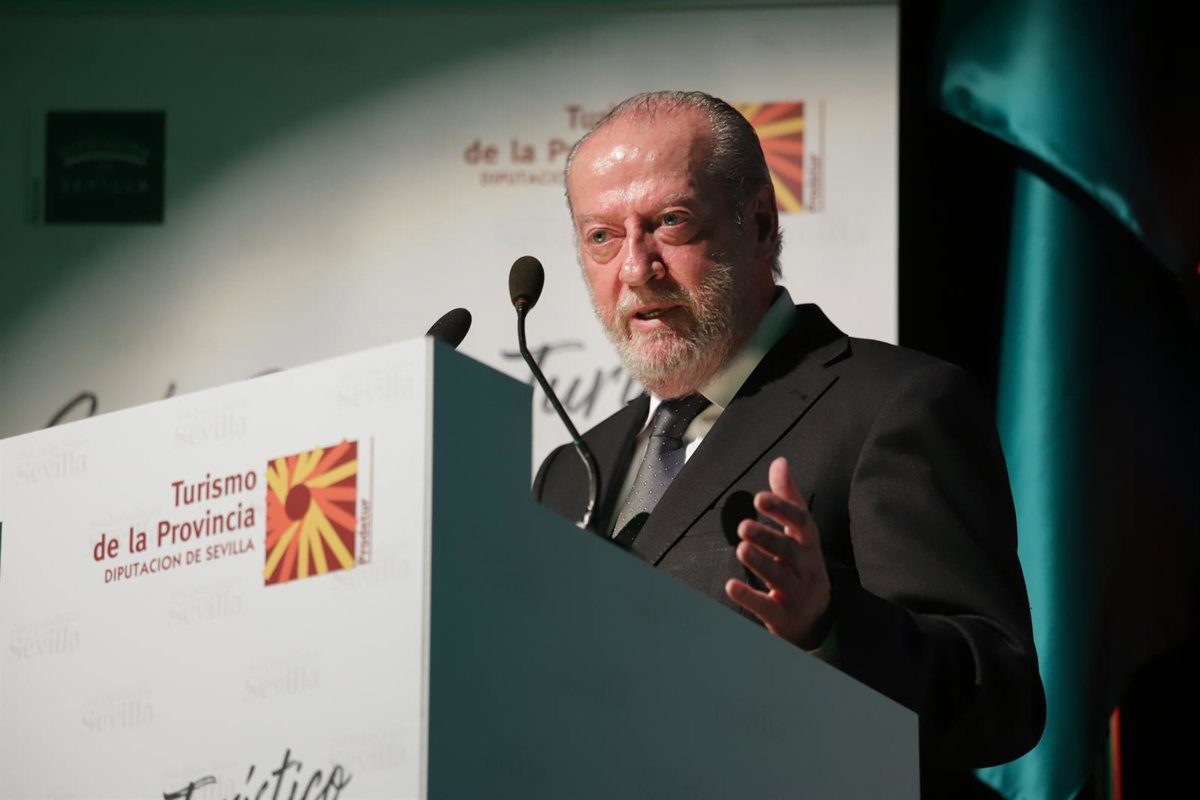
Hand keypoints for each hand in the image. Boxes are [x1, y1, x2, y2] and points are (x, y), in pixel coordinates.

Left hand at [724, 456, 832, 649]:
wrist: (818, 620)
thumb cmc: (802, 566)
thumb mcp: (800, 534)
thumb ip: (788, 498)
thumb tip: (780, 462)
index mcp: (809, 545)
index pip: (802, 524)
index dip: (782, 510)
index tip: (760, 498)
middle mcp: (806, 568)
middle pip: (790, 551)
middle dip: (769, 537)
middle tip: (743, 526)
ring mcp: (797, 594)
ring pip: (780, 577)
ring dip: (760, 562)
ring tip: (741, 548)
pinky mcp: (784, 617)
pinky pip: (767, 607)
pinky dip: (750, 597)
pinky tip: (731, 586)